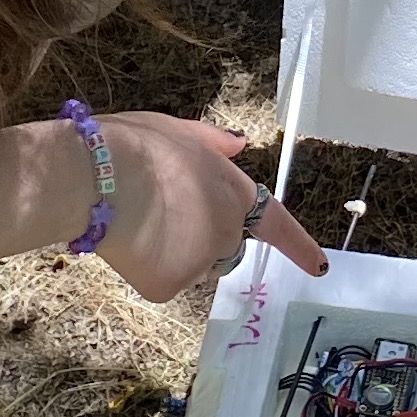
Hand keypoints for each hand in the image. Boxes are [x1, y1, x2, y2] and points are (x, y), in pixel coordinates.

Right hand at [86, 110, 329, 300]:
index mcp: (235, 192)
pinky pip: (162, 282)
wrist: (97, 179)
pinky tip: (127, 245)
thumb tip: (240, 145)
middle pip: (223, 246)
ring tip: (138, 223)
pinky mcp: (171, 286)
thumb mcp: (177, 130)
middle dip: (202, 237)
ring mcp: (202, 262)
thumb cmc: (134, 146)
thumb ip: (212, 143)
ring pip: (193, 266)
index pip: (276, 225)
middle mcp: (228, 232)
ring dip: (175, 253)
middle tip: (160, 213)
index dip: (298, 246)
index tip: (318, 266)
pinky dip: (147, 270)